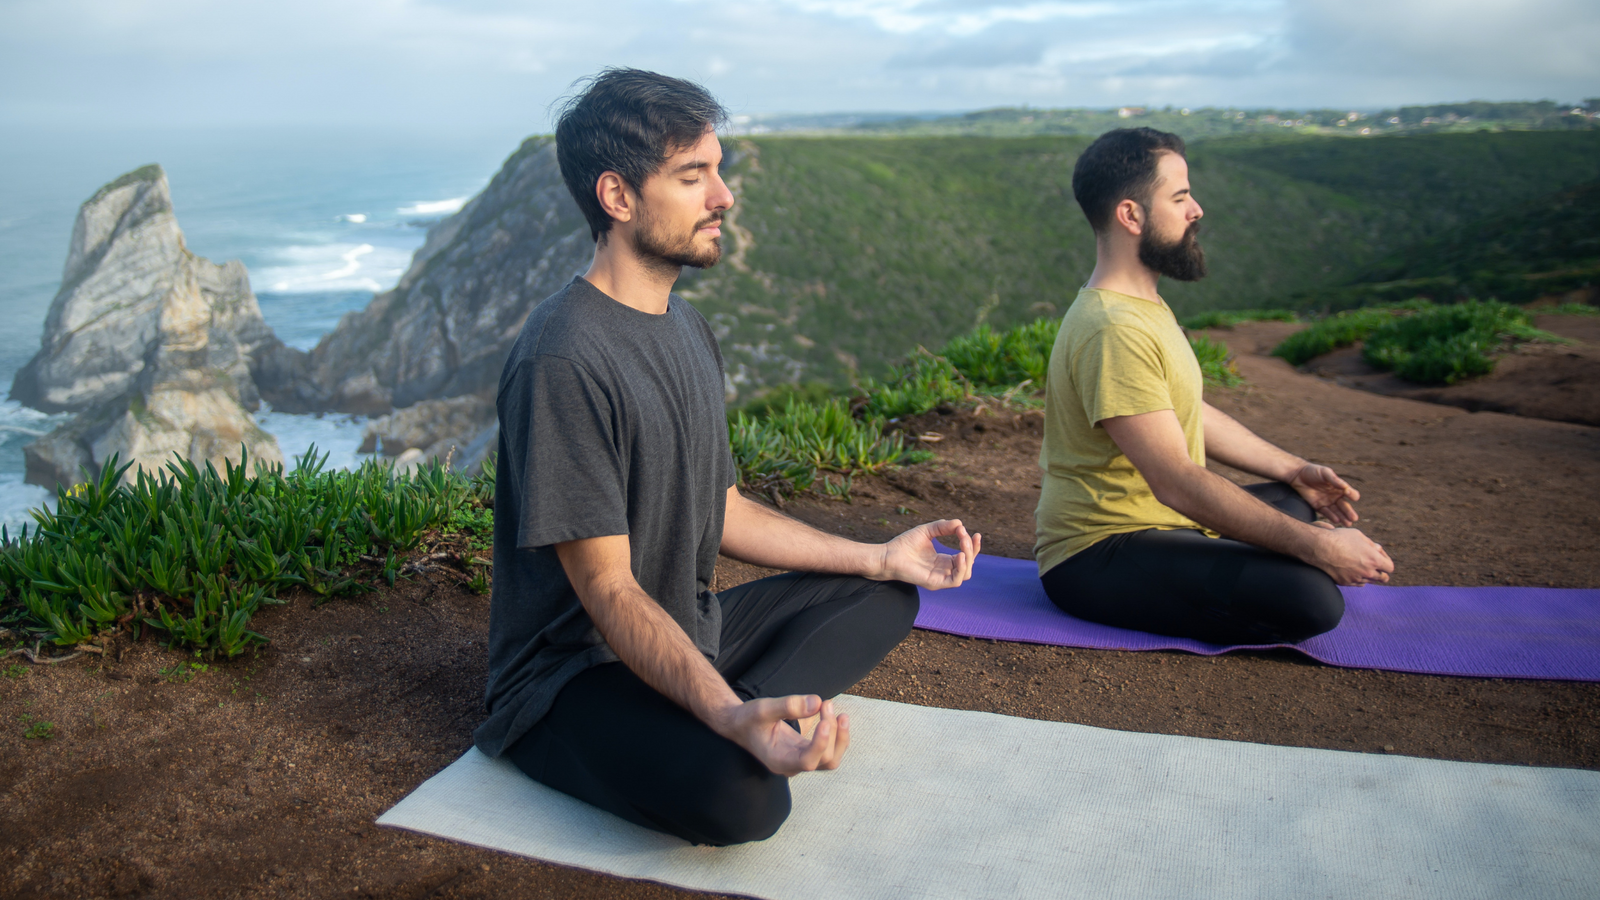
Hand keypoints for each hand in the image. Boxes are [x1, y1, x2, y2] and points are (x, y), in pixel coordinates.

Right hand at [713, 695, 848, 775]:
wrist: (741, 724)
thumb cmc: (749, 718)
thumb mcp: (763, 708)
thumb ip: (788, 705)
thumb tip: (817, 702)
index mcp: (778, 760)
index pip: (807, 762)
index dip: (821, 744)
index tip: (825, 721)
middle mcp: (792, 766)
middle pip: (825, 760)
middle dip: (832, 732)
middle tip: (827, 703)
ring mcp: (800, 762)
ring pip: (831, 759)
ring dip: (840, 737)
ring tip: (841, 714)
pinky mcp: (806, 753)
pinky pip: (829, 751)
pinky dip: (837, 736)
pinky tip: (838, 718)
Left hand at [877, 519, 980, 589]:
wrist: (887, 555)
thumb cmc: (904, 544)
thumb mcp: (926, 531)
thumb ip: (942, 527)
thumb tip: (959, 523)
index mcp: (943, 561)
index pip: (965, 556)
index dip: (972, 546)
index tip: (972, 533)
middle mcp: (943, 571)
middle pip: (968, 565)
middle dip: (971, 549)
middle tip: (964, 535)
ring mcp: (940, 578)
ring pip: (965, 573)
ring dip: (968, 557)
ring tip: (963, 543)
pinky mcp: (934, 583)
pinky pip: (955, 581)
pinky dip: (961, 569)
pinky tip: (960, 556)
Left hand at [1288, 464, 1359, 525]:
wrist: (1298, 475)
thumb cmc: (1313, 471)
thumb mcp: (1325, 472)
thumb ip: (1334, 479)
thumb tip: (1345, 486)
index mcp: (1340, 487)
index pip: (1350, 493)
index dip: (1352, 495)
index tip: (1351, 496)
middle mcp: (1335, 496)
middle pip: (1344, 506)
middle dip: (1349, 512)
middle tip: (1354, 518)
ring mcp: (1327, 502)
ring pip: (1337, 512)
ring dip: (1343, 518)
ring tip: (1348, 524)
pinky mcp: (1318, 506)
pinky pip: (1326, 513)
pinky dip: (1331, 517)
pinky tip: (1336, 520)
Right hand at [1310, 527, 1392, 585]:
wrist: (1320, 547)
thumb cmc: (1339, 538)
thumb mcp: (1358, 536)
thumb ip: (1371, 544)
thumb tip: (1377, 549)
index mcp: (1374, 559)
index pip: (1389, 567)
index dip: (1386, 561)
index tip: (1379, 556)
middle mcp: (1367, 572)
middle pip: (1383, 578)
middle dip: (1381, 571)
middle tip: (1375, 565)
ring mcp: (1356, 578)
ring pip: (1369, 581)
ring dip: (1369, 575)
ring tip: (1361, 566)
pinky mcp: (1345, 582)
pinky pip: (1358, 583)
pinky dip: (1359, 579)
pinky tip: (1354, 571)